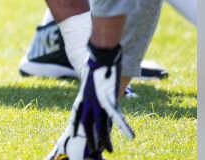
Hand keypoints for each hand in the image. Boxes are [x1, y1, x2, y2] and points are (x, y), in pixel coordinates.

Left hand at [45, 43, 133, 158]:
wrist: (100, 54)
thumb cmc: (97, 63)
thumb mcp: (91, 77)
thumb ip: (92, 85)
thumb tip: (94, 83)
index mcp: (83, 96)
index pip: (77, 114)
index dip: (75, 125)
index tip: (73, 134)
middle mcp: (88, 101)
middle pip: (87, 124)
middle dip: (90, 138)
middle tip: (94, 150)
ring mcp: (98, 101)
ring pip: (101, 125)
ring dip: (105, 139)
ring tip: (110, 151)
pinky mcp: (110, 99)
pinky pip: (117, 117)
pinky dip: (124, 127)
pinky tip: (131, 137)